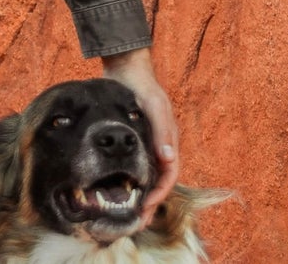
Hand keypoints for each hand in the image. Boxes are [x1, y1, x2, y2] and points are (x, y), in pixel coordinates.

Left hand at [101, 46, 177, 227]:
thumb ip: (162, 131)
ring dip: (140, 195)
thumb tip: (168, 159)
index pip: (169, 175)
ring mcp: (147, 144)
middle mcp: (160, 146)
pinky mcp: (134, 140)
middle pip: (158, 181)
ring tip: (128, 212)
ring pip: (146, 176)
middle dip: (150, 202)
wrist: (127, 67)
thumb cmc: (144, 86)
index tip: (146, 206)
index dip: (160, 194)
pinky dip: (129, 180)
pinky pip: (134, 165)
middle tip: (136, 221)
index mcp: (169, 142)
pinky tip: (117, 188)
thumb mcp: (154, 106)